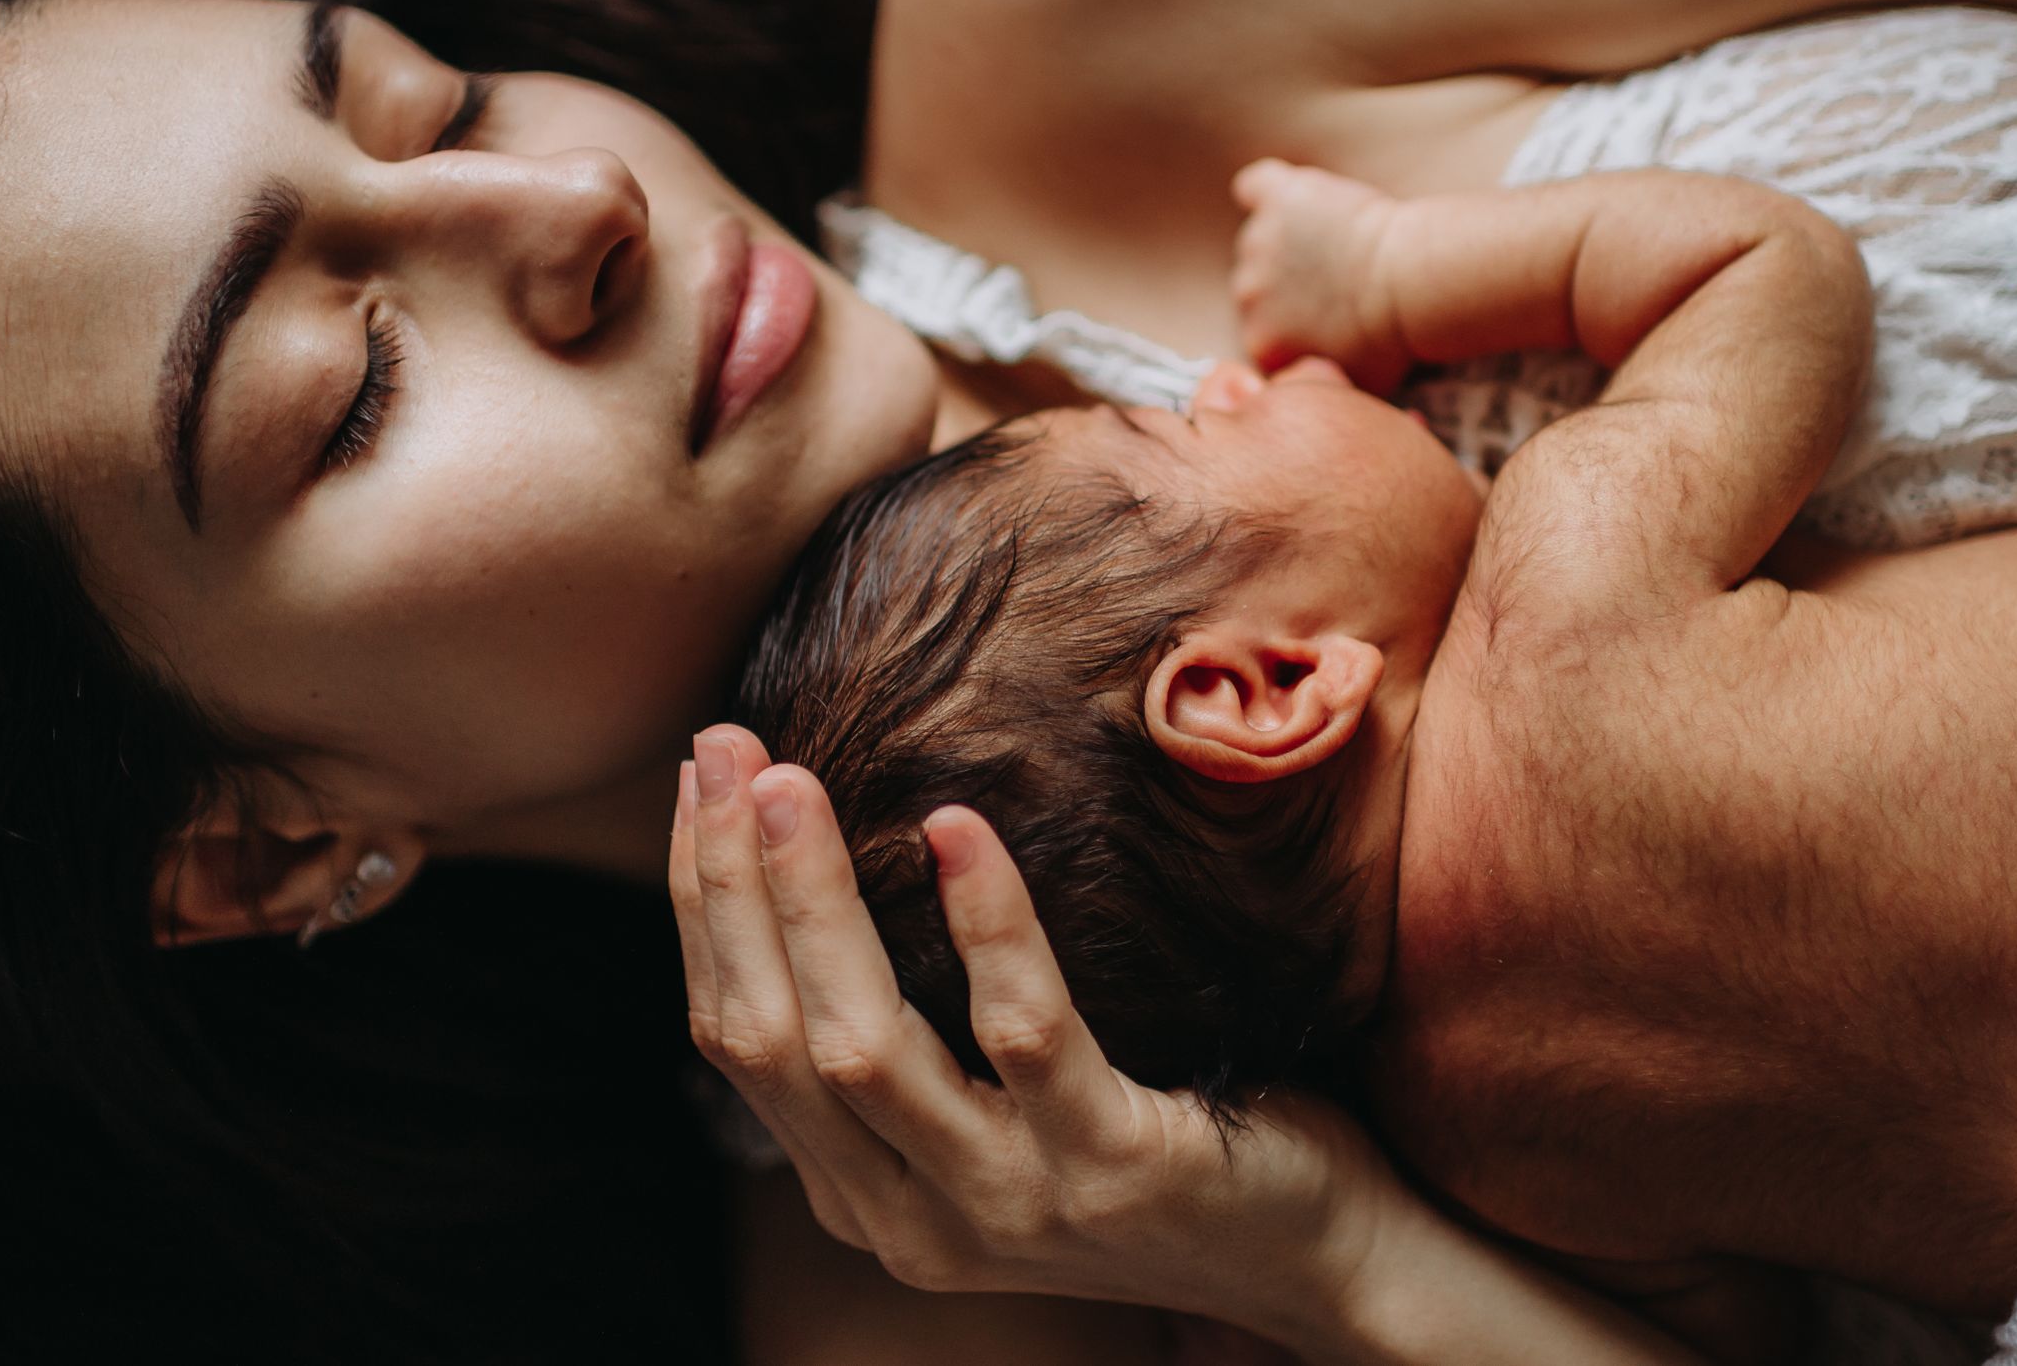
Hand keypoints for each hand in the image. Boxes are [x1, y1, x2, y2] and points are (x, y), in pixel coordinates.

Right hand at [668, 724, 1405, 1351]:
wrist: (1317, 1260)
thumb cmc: (1147, 1144)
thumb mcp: (998, 1111)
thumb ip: (912, 1041)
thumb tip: (826, 871)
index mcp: (866, 1194)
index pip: (740, 1041)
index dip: (706, 907)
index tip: (699, 785)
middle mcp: (915, 1219)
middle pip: (776, 1041)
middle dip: (731, 888)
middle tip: (724, 755)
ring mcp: (1011, 1203)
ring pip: (863, 1049)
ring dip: (814, 904)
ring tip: (795, 782)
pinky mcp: (1113, 1169)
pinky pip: (1027, 1034)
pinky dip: (986, 926)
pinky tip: (960, 829)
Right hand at [1228, 159, 1409, 393]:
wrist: (1415, 284)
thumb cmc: (1395, 340)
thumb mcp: (1351, 388)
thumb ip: (1316, 386)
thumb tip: (1309, 388)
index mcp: (1262, 344)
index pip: (1267, 331)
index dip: (1298, 322)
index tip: (1331, 315)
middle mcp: (1246, 295)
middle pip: (1260, 285)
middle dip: (1292, 282)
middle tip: (1340, 278)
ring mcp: (1258, 243)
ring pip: (1264, 238)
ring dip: (1294, 239)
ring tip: (1340, 239)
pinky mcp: (1278, 198)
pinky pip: (1256, 187)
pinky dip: (1270, 190)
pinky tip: (1301, 197)